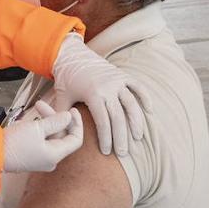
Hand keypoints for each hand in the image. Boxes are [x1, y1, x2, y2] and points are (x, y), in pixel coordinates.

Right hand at [2, 101, 82, 172]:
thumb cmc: (14, 142)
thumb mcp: (37, 127)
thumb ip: (55, 122)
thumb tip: (68, 117)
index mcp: (55, 155)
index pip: (75, 140)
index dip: (76, 124)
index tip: (72, 110)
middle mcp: (50, 159)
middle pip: (60, 136)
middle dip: (53, 118)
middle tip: (40, 105)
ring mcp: (39, 158)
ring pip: (49, 137)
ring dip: (43, 122)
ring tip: (29, 112)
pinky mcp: (30, 156)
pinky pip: (39, 141)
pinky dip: (36, 130)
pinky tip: (24, 123)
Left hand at [51, 33, 148, 156]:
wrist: (72, 54)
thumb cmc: (66, 80)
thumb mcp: (61, 98)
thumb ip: (61, 117)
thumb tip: (60, 137)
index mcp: (93, 94)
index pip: (103, 122)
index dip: (106, 138)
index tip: (108, 152)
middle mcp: (108, 87)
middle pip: (119, 117)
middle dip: (121, 137)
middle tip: (124, 153)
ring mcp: (118, 80)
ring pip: (131, 104)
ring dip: (136, 122)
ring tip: (138, 138)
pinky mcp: (123, 75)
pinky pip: (138, 87)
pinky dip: (145, 98)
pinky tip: (149, 111)